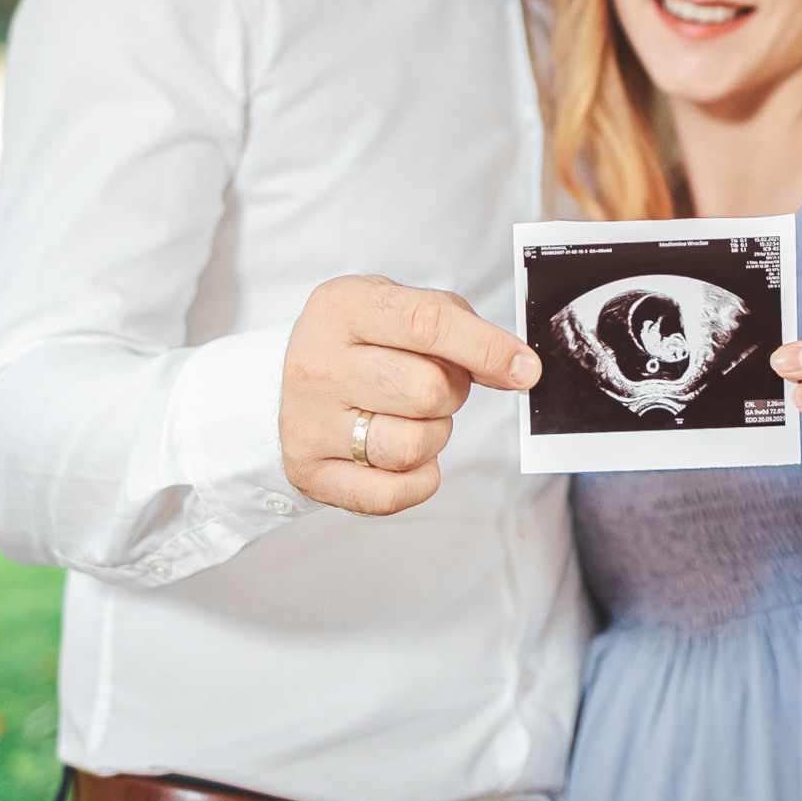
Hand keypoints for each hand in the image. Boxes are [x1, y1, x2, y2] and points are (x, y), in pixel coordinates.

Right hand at [280, 276, 538, 515]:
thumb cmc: (355, 342)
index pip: (428, 324)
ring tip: (413, 419)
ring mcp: (307, 423)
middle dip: (452, 393)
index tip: (525, 369)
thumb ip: (454, 324)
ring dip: (434, 436)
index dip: (488, 348)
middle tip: (435, 387)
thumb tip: (516, 368)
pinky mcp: (309, 472)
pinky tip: (407, 456)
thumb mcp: (393, 306)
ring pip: (412, 446)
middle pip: (426, 391)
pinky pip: (392, 493)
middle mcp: (317, 365)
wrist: (276, 384)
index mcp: (342, 308)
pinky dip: (418, 479)